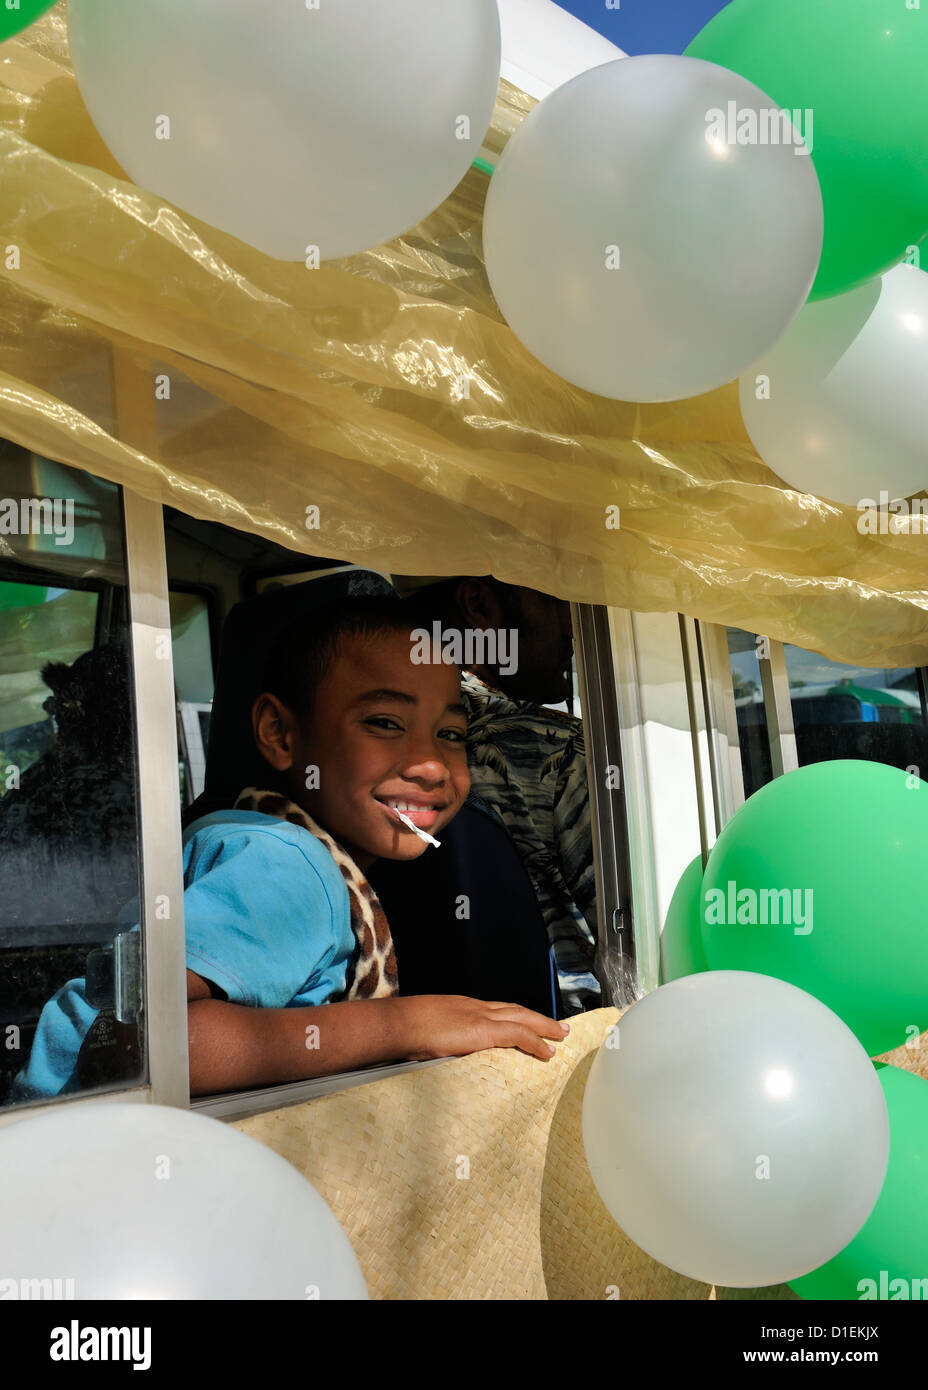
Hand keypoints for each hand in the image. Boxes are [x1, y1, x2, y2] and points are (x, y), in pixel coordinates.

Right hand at [396, 995, 568, 1062]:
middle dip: (537, 1018)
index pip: (496, 1009)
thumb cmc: (404, 1029)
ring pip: (522, 1018)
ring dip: (544, 1026)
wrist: (399, 1023)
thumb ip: (440, 1040)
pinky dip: (536, 1042)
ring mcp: (480, 1017)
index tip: (527, 1022)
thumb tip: (440, 1055)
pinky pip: (518, 1034)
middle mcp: (475, 1007)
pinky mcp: (483, 1030)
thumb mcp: (426, 1031)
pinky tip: (548, 1051)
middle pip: (515, 1009)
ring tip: (560, 1035)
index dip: (515, 1016)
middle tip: (557, 1026)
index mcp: (462, 1007)